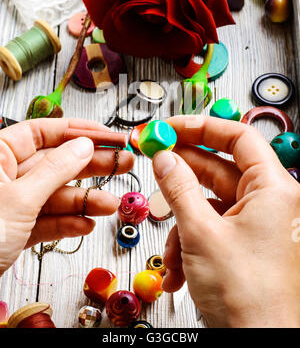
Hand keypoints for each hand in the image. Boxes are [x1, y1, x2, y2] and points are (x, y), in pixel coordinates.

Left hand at [0, 118, 133, 275]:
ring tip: (111, 203)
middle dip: (91, 165)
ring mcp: (12, 203)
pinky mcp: (16, 229)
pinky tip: (86, 224)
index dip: (81, 132)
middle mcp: (6, 175)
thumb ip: (56, 170)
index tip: (110, 137)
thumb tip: (84, 145)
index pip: (45, 132)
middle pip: (56, 161)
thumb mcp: (19, 198)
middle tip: (123, 163)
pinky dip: (68, 223)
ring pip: (56, 193)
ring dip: (85, 200)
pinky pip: (47, 220)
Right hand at [152, 115, 299, 327]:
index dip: (200, 127)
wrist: (260, 346)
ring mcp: (257, 223)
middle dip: (182, 175)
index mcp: (273, 190)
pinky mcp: (245, 242)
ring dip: (181, 224)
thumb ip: (179, 187)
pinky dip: (190, 242)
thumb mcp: (201, 233)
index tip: (170, 127)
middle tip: (154, 161)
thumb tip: (165, 157)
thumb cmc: (248, 298)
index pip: (237, 137)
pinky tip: (179, 269)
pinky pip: (211, 227)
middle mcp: (269, 202)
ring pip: (209, 203)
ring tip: (171, 251)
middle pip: (219, 168)